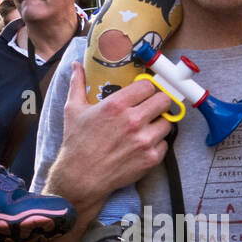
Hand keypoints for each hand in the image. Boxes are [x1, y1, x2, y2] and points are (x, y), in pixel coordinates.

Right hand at [49, 64, 174, 217]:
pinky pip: (165, 144)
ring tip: (146, 127)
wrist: (81, 176)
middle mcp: (133, 121)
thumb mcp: (73, 109)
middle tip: (150, 107)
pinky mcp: (151, 158)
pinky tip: (143, 144)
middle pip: (164, 100)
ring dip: (159, 123)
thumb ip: (77, 84)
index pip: (148, 86)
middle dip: (158, 102)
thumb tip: (75, 65)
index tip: (143, 93)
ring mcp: (144, 141)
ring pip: (167, 122)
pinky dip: (157, 143)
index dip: (146, 88)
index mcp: (116, 105)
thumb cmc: (77, 142)